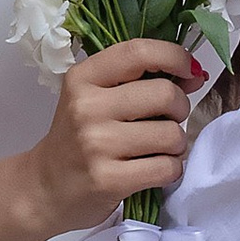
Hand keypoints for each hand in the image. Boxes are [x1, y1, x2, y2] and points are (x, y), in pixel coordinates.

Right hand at [33, 38, 203, 232]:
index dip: (174, 56)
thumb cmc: (78, 139)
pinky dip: (171, 169)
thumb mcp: (95, 99)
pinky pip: (167, 168)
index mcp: (83, 78)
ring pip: (172, 134)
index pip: (139, 52)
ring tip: (157, 149)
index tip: (188, 70)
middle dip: (180, 108)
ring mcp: (97, 144)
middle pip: (165, 94)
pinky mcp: (108, 179)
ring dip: (176, 144)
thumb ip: (139, 81)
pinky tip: (154, 169)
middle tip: (167, 120)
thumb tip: (194, 75)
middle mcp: (87, 107)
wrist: (46, 188)